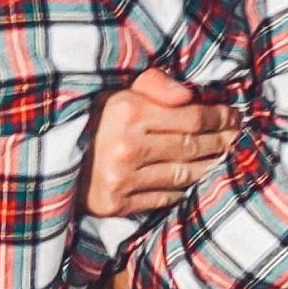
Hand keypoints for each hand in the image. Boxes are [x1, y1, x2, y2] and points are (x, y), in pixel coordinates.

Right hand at [82, 68, 234, 218]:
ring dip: (211, 165)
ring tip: (224, 155)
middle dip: (223, 139)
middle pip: (194, 145)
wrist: (48, 158)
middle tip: (238, 134)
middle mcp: (128, 147)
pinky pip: (167, 197)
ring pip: (185, 174)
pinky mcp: (119, 204)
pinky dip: (186, 188)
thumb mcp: (115, 90)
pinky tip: (198, 178)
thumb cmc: (89, 118)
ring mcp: (124, 179)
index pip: (192, 116)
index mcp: (128, 112)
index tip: (234, 114)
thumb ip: (153, 84)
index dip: (220, 116)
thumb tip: (189, 94)